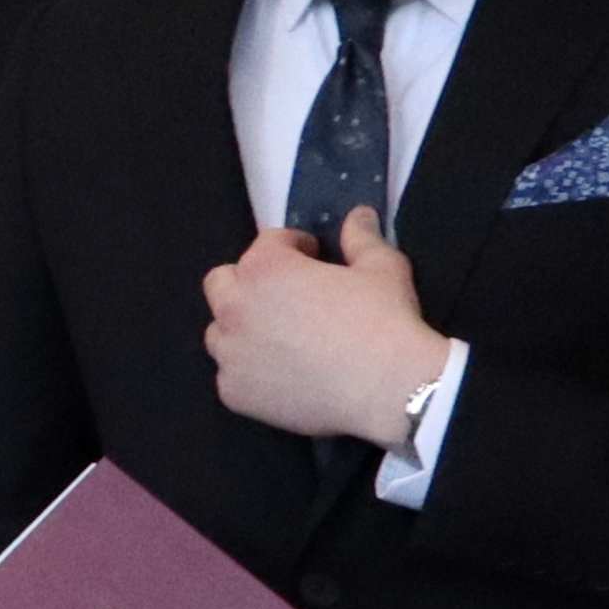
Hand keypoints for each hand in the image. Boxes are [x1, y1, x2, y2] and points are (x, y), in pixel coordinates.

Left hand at [202, 205, 456, 443]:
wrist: (389, 387)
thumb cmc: (384, 320)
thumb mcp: (382, 268)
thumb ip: (361, 238)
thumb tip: (358, 216)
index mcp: (264, 268)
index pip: (267, 243)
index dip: (294, 246)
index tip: (312, 258)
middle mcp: (235, 307)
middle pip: (222, 283)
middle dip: (250, 282)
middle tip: (287, 295)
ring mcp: (230, 353)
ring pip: (220, 332)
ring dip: (242, 328)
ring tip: (282, 338)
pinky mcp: (234, 392)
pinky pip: (231, 375)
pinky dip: (251, 372)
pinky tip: (284, 375)